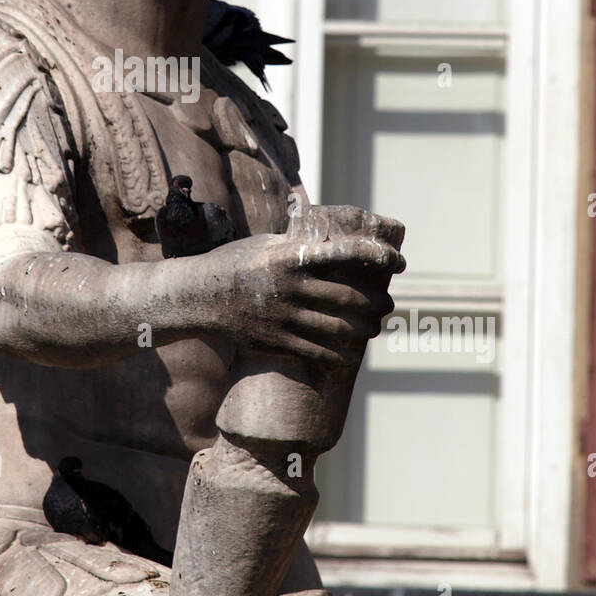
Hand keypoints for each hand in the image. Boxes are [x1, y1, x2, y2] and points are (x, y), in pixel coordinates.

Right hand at [196, 227, 404, 364]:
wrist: (197, 296)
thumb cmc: (236, 263)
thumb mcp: (267, 244)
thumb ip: (301, 246)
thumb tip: (339, 243)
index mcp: (291, 256)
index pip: (348, 252)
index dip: (380, 255)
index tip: (398, 261)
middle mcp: (291, 287)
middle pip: (352, 297)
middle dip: (379, 302)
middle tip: (388, 303)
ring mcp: (284, 317)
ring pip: (342, 328)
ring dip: (367, 329)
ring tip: (375, 326)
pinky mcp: (277, 341)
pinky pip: (321, 351)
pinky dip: (343, 352)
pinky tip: (353, 351)